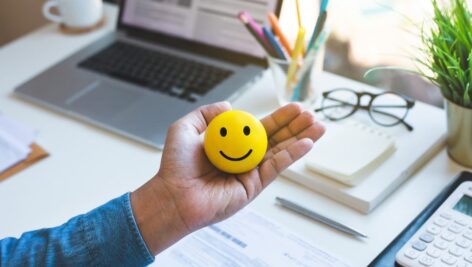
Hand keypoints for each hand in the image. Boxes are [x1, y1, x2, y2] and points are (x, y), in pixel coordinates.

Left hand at [131, 102, 324, 254]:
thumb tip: (229, 105)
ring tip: (319, 126)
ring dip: (301, 139)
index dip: (279, 118)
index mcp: (232, 144)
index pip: (261, 128)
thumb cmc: (175, 165)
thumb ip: (205, 113)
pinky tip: (306, 144)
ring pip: (281, 152)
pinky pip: (276, 167)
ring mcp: (250, 173)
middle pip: (276, 139)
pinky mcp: (253, 187)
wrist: (173, 194)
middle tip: (312, 114)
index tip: (295, 107)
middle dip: (296, 127)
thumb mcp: (185, 128)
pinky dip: (292, 155)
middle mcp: (244, 158)